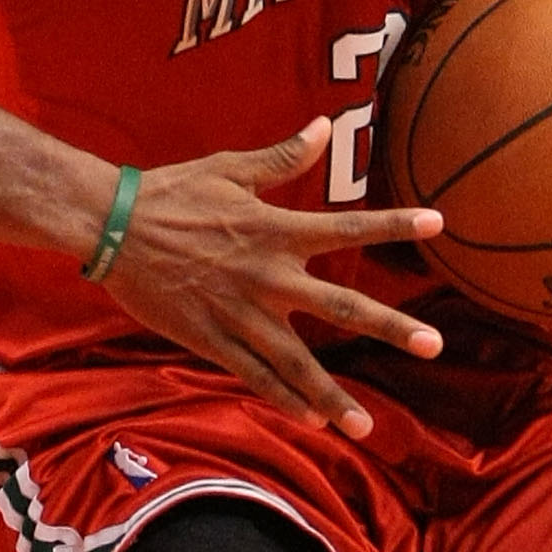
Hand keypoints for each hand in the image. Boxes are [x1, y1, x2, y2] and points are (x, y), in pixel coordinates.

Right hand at [102, 121, 443, 439]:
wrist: (111, 226)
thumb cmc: (171, 192)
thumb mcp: (230, 168)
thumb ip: (282, 158)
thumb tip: (325, 126)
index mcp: (276, 230)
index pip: (349, 227)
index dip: (395, 224)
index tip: (440, 224)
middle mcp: (268, 276)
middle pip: (341, 306)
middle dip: (390, 326)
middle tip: (434, 345)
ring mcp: (241, 313)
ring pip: (298, 361)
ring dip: (334, 394)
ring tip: (366, 426)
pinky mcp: (211, 338)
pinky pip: (254, 375)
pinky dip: (284, 398)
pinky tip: (311, 420)